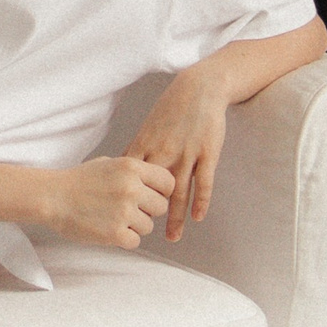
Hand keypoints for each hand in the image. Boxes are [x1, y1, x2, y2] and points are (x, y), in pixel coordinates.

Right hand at [45, 153, 176, 250]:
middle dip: (148, 210)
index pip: (168, 182)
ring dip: (135, 226)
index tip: (150, 196)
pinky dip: (124, 238)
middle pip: (161, 207)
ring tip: (113, 218)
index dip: (161, 191)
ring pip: (149, 226)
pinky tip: (109, 229)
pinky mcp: (115, 233)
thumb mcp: (109, 163)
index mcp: (131, 167)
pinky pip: (135, 241)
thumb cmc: (79, 180)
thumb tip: (155, 185)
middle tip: (128, 209)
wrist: (52, 197)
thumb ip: (134, 173)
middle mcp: (131, 188)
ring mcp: (124, 211)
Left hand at [124, 77, 226, 240]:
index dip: (125, 198)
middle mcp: (164, 151)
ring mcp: (187, 153)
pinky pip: (204, 182)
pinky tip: (198, 217)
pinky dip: (201, 201)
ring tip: (172, 238)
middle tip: (141, 234)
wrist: (200, 88)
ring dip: (175, 217)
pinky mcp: (207, 153)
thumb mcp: (148, 127)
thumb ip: (136, 149)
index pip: (131, 179)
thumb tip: (119, 169)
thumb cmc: (171, 109)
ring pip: (178, 192)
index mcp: (145, 145)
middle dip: (146, 213)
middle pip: (152, 190)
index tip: (119, 215)